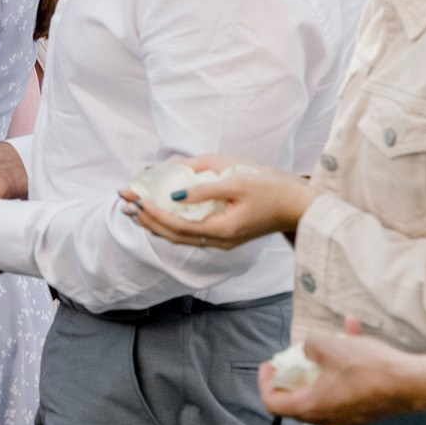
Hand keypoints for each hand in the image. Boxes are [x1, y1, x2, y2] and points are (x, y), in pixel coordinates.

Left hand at [125, 156, 310, 251]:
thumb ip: (204, 189)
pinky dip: (171, 224)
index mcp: (221, 230)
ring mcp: (222, 241)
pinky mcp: (225, 235)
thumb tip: (173, 194)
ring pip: (180, 237)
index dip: (152, 213)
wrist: (301, 206)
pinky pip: (191, 233)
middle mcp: (219, 241)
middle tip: (125, 202)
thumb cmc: (272, 190)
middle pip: (173, 235)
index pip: (176, 225)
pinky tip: (160, 214)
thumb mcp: (237, 182)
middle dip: (146, 219)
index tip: (134, 198)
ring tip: (134, 210)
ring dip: (155, 223)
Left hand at [261, 318, 425, 424]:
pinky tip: (353, 332)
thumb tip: (310, 350)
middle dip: (293, 375)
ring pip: (324, 389)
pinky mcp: (367, 409)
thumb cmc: (369, 369)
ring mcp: (349, 416)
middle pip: (297, 400)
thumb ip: (309, 346)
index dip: (265, 383)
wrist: (412, 383)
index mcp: (312, 407)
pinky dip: (345, 365)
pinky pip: (348, 386)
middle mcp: (328, 418)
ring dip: (322, 364)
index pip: (273, 404)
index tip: (269, 366)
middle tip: (293, 358)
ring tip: (329, 338)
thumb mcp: (327, 346)